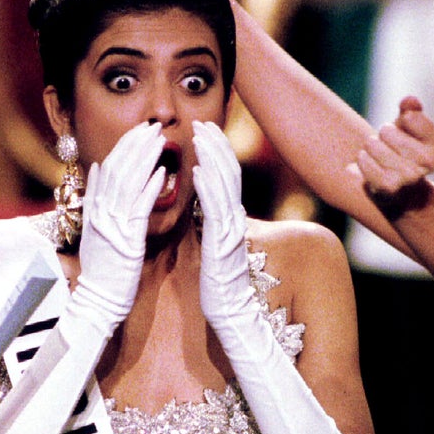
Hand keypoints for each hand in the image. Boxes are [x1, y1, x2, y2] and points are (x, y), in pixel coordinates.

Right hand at [73, 122, 165, 325]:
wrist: (98, 300)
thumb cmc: (104, 268)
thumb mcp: (96, 229)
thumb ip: (96, 199)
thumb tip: (98, 169)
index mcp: (94, 208)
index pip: (109, 167)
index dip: (124, 145)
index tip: (140, 129)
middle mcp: (100, 212)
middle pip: (117, 168)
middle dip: (135, 145)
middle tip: (152, 127)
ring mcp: (111, 225)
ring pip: (127, 183)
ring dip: (144, 159)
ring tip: (158, 141)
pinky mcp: (126, 240)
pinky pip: (138, 208)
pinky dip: (150, 188)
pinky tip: (162, 174)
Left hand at [191, 120, 250, 327]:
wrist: (231, 311)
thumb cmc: (220, 281)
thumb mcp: (217, 242)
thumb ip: (217, 220)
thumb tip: (210, 202)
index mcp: (231, 216)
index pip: (228, 174)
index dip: (218, 149)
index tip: (205, 129)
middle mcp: (235, 218)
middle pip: (229, 172)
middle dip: (215, 145)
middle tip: (201, 122)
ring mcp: (230, 229)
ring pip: (225, 185)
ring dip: (212, 158)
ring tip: (200, 137)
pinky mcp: (221, 243)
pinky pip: (216, 209)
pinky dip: (209, 188)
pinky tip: (198, 171)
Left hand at [355, 96, 433, 216]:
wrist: (397, 186)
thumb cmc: (403, 148)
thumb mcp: (408, 125)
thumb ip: (411, 109)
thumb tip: (409, 101)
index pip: (411, 117)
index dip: (402, 120)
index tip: (405, 130)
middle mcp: (429, 163)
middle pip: (387, 131)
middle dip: (383, 134)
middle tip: (389, 144)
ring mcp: (409, 177)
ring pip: (373, 145)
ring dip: (371, 146)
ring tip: (380, 155)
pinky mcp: (388, 187)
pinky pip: (364, 161)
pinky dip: (362, 159)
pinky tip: (371, 164)